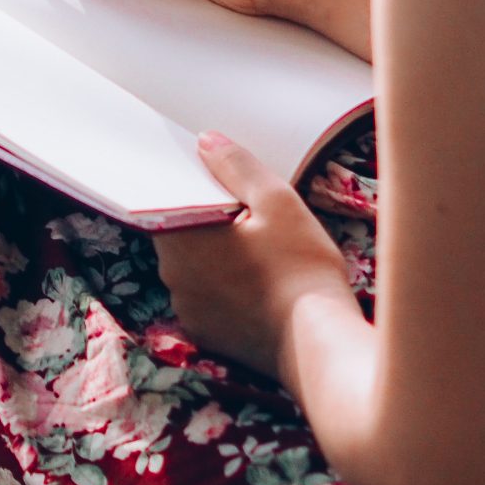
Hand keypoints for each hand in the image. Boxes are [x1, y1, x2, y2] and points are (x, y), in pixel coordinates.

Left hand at [151, 133, 362, 382]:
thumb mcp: (277, 201)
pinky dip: (223, 288)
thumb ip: (236, 166)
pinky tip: (256, 282)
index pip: (165, 200)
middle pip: (180, 233)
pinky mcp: (207, 335)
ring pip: (193, 267)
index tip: (213, 180)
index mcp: (181, 239)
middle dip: (206, 219)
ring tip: (257, 249)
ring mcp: (188, 310)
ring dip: (214, 255)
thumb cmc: (300, 269)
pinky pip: (206, 298)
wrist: (319, 342)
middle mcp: (173, 277)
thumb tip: (206, 142)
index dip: (188, 186)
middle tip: (247, 213)